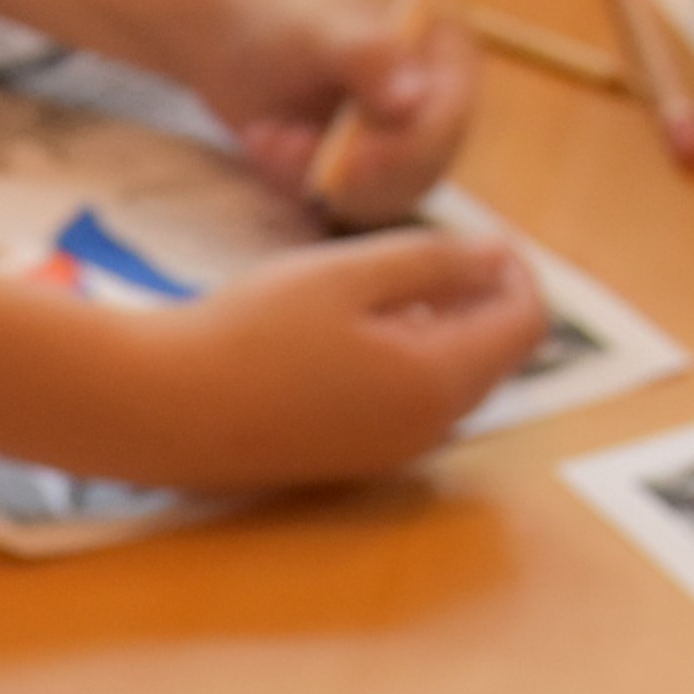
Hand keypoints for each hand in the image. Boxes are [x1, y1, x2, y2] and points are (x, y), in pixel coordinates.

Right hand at [111, 229, 547, 487]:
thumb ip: (434, 260)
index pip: (526, 324)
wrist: (167, 412)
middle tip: (432, 246)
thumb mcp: (348, 273)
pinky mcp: (354, 460)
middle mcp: (430, 429)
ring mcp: (392, 452)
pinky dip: (408, 360)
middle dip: (481, 298)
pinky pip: (411, 404)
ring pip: (452, 381)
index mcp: (439, 380)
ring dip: (443, 328)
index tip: (481, 233)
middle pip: (495, 356)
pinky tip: (352, 330)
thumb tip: (499, 255)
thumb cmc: (253, 332)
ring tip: (385, 282)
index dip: (518, 270)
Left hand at [197, 0, 483, 221]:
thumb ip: (366, 57)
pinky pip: (347, 207)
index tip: (349, 164)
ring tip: (264, 135)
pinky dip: (300, 185)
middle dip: (346, 171)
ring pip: (381, 198)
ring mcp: (409, 147)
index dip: (405, 152)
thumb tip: (413, 102)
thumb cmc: (278, 20)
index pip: (447, 123)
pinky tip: (266, 145)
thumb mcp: (316, 32)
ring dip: (313, 176)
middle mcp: (440, 106)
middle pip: (421, 172)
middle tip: (279, 144)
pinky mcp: (373, 179)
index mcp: (448, 56)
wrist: (234, 40)